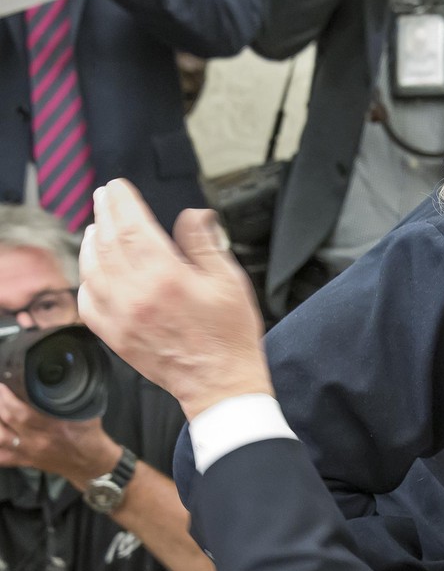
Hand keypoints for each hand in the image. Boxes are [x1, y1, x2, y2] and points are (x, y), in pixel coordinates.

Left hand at [0, 385, 120, 486]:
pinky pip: (1, 458)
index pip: (22, 413)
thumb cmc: (89, 436)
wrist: (90, 463)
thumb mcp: (85, 413)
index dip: (7, 399)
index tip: (3, 386)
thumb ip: (70, 399)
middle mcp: (38, 441)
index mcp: (54, 428)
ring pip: (0, 439)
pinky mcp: (26, 461)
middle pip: (8, 422)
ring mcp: (29, 453)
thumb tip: (55, 383)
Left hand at [78, 179, 272, 419]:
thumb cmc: (230, 336)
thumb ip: (204, 243)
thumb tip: (193, 215)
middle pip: (107, 242)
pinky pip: (88, 301)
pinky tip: (94, 269)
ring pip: (92, 269)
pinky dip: (87, 279)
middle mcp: (136, 295)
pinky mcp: (114, 336)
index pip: (131, 226)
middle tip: (104, 197)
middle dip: (103, 214)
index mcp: (166, 277)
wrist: (220, 383)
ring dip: (90, 242)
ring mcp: (120, 317)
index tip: (118, 187)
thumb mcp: (229, 280)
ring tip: (95, 227)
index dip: (121, 202)